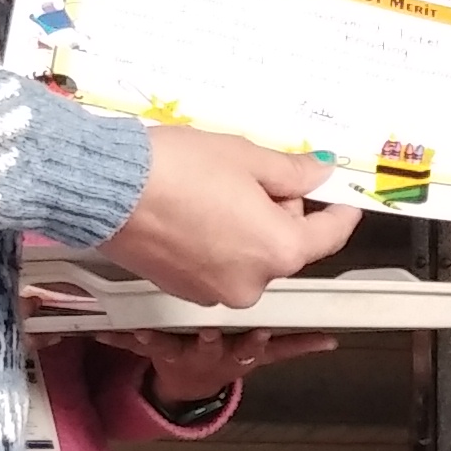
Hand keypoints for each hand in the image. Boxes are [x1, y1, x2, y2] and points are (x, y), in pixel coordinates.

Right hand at [98, 125, 362, 312]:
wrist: (109, 189)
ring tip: (212, 190)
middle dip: (275, 211)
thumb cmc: (176, 170)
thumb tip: (318, 173)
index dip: (339, 212)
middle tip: (250, 174)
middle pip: (283, 245)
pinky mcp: (182, 290)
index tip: (341, 198)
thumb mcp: (246, 158)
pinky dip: (214, 241)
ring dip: (243, 227)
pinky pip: (215, 264)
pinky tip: (191, 210)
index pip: (328, 237)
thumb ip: (291, 172)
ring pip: (247, 256)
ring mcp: (214, 292)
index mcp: (278, 251)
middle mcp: (251, 283)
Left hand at [103, 325, 337, 402]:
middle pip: (209, 348)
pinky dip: (115, 339)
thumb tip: (332, 341)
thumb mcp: (263, 359)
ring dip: (155, 341)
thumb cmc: (228, 357)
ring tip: (141, 333)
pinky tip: (99, 332)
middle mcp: (206, 354)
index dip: (254, 344)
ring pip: (167, 346)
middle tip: (206, 331)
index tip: (260, 334)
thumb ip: (296, 346)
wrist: (192, 386)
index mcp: (234, 354)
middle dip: (208, 341)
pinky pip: (130, 343)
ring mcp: (178, 353)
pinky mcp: (153, 350)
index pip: (250, 349)